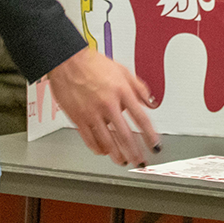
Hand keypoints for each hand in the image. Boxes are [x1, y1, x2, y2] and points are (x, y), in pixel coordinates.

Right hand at [45, 46, 160, 165]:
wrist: (67, 61)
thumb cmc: (93, 63)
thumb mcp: (122, 70)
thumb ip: (138, 87)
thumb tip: (150, 101)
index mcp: (122, 92)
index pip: (141, 119)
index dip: (150, 135)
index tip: (155, 146)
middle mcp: (108, 104)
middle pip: (125, 135)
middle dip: (135, 152)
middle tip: (140, 161)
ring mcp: (92, 113)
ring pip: (107, 141)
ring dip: (117, 155)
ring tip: (123, 161)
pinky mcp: (78, 118)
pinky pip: (89, 139)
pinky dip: (98, 149)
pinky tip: (104, 151)